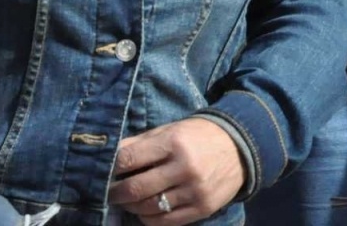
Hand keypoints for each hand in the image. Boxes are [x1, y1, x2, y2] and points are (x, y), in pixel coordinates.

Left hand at [109, 117, 245, 224]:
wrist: (241, 145)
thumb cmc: (199, 135)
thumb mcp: (171, 130)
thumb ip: (141, 142)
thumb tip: (111, 157)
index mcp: (174, 142)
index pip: (129, 159)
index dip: (112, 168)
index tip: (105, 172)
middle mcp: (184, 166)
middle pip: (135, 188)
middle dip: (115, 193)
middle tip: (110, 193)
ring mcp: (194, 190)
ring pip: (148, 208)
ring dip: (132, 207)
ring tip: (129, 201)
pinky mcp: (203, 208)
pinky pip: (166, 221)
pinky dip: (150, 218)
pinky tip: (146, 211)